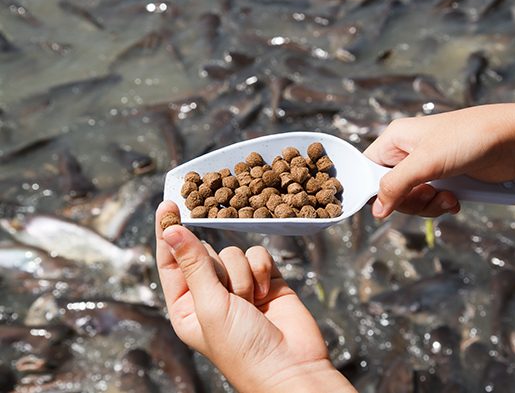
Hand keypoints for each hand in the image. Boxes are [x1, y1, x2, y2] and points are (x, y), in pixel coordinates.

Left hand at [155, 201, 354, 392]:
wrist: (292, 364)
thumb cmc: (243, 347)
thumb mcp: (210, 305)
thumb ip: (193, 264)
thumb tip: (170, 230)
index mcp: (186, 306)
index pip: (170, 261)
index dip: (168, 233)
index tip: (168, 204)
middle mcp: (210, 294)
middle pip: (204, 253)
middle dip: (218, 267)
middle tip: (227, 292)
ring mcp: (239, 286)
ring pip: (233, 252)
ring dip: (242, 275)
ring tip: (250, 302)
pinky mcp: (266, 279)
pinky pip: (257, 254)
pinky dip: (262, 270)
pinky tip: (266, 293)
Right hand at [364, 104, 514, 217]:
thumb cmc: (470, 137)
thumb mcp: (426, 162)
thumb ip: (396, 185)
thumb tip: (377, 210)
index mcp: (396, 139)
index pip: (368, 170)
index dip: (374, 190)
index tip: (388, 203)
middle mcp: (408, 152)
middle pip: (390, 191)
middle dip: (410, 201)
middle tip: (428, 195)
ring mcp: (428, 166)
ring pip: (412, 200)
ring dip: (429, 206)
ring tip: (448, 197)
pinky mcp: (447, 178)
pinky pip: (432, 201)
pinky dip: (442, 205)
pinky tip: (457, 198)